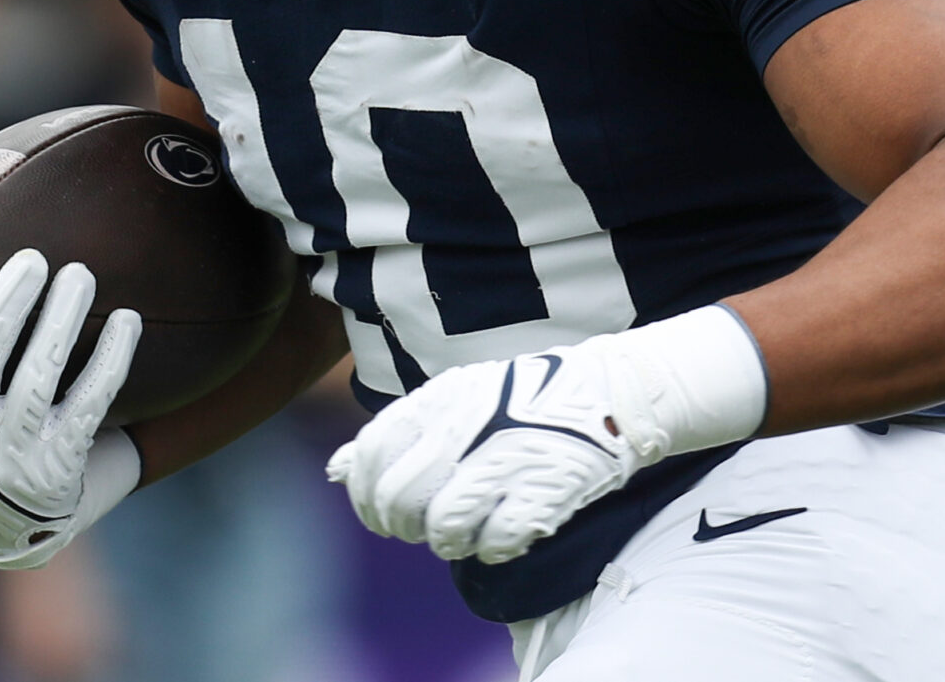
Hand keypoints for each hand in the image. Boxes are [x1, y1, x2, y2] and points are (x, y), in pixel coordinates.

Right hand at [0, 247, 142, 567]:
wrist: (13, 530)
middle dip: (4, 309)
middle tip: (32, 259)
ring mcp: (14, 460)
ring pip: (37, 381)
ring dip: (59, 322)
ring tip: (80, 274)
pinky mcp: (62, 466)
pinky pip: (89, 404)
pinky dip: (110, 359)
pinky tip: (128, 319)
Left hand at [327, 308, 767, 564]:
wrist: (609, 393)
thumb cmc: (523, 399)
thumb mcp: (454, 399)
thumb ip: (397, 433)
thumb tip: (335, 468)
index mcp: (441, 399)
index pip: (371, 453)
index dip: (363, 493)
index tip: (376, 512)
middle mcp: (465, 427)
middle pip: (399, 498)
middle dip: (400, 525)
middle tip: (418, 528)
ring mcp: (504, 460)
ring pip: (442, 529)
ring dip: (446, 542)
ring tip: (461, 534)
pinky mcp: (542, 492)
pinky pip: (493, 545)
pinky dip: (491, 549)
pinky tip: (501, 533)